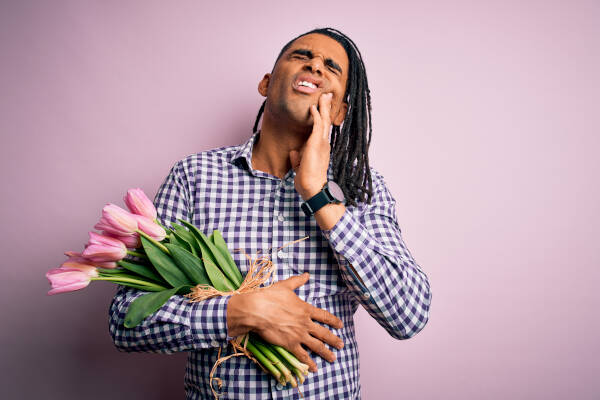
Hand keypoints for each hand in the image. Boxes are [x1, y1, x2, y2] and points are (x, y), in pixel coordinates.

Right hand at [227, 272, 343, 371]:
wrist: (258, 310)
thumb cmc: (271, 296)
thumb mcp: (286, 286)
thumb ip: (298, 281)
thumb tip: (307, 275)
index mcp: (306, 309)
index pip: (324, 316)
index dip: (333, 321)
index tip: (340, 325)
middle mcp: (305, 323)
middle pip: (324, 333)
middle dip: (334, 340)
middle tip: (341, 345)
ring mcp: (299, 334)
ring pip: (317, 346)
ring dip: (326, 353)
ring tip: (333, 358)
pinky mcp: (290, 344)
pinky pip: (302, 355)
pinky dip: (309, 363)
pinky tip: (314, 369)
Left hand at [289, 92, 333, 199]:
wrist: (312, 187)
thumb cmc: (307, 179)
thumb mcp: (300, 166)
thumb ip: (297, 158)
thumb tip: (293, 153)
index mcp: (321, 148)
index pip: (322, 129)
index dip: (323, 117)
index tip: (322, 108)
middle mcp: (323, 143)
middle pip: (326, 121)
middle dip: (326, 108)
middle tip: (327, 96)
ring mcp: (321, 143)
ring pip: (324, 121)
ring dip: (323, 107)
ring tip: (324, 96)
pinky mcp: (316, 144)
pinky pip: (317, 126)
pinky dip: (316, 116)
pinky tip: (313, 107)